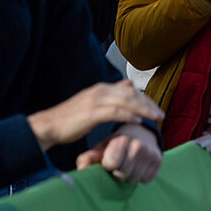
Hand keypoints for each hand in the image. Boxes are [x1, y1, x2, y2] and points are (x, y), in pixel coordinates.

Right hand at [29, 82, 163, 149]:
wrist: (49, 125)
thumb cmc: (70, 118)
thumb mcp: (92, 102)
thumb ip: (109, 95)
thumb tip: (128, 84)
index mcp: (102, 88)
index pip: (129, 89)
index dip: (145, 99)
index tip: (156, 108)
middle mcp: (101, 90)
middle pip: (132, 94)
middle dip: (148, 104)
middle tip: (161, 114)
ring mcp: (96, 101)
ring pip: (126, 101)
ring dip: (144, 110)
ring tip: (156, 118)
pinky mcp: (92, 113)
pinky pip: (115, 112)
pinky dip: (129, 116)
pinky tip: (139, 123)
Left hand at [76, 123, 161, 183]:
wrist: (140, 135)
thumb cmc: (115, 146)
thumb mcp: (101, 149)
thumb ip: (88, 158)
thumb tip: (81, 167)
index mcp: (122, 140)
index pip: (112, 164)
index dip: (108, 165)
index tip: (108, 160)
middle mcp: (138, 145)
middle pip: (123, 174)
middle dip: (118, 172)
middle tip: (119, 163)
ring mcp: (151, 153)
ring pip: (134, 179)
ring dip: (129, 176)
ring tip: (128, 165)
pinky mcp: (159, 161)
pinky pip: (145, 180)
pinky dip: (140, 176)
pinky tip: (138, 166)